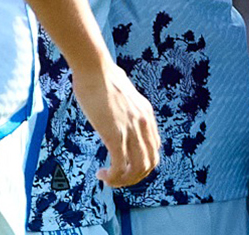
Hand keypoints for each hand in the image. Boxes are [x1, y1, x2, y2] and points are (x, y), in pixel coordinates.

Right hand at [69, 60, 159, 187]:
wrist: (94, 67)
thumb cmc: (100, 75)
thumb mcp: (121, 92)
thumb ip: (122, 105)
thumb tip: (112, 107)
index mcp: (146, 113)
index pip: (154, 147)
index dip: (141, 161)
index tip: (124, 163)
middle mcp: (144, 123)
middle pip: (151, 162)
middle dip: (136, 176)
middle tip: (118, 178)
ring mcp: (131, 129)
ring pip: (138, 169)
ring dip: (125, 180)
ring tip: (110, 180)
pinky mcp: (115, 134)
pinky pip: (120, 166)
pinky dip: (113, 177)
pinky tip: (102, 174)